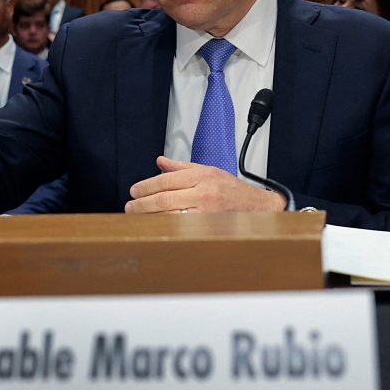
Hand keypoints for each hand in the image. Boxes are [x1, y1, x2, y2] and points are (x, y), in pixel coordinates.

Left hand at [125, 156, 286, 213]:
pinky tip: (156, 228)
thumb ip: (182, 167)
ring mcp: (207, 212)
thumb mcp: (208, 171)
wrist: (258, 208)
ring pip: (172, 215)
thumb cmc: (233, 190)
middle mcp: (204, 193)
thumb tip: (160, 162)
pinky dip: (168, 228)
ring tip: (138, 218)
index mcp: (203, 176)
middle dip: (144, 204)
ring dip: (152, 217)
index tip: (134, 191)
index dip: (148, 185)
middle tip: (130, 207)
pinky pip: (183, 228)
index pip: (168, 180)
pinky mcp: (209, 228)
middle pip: (166, 198)